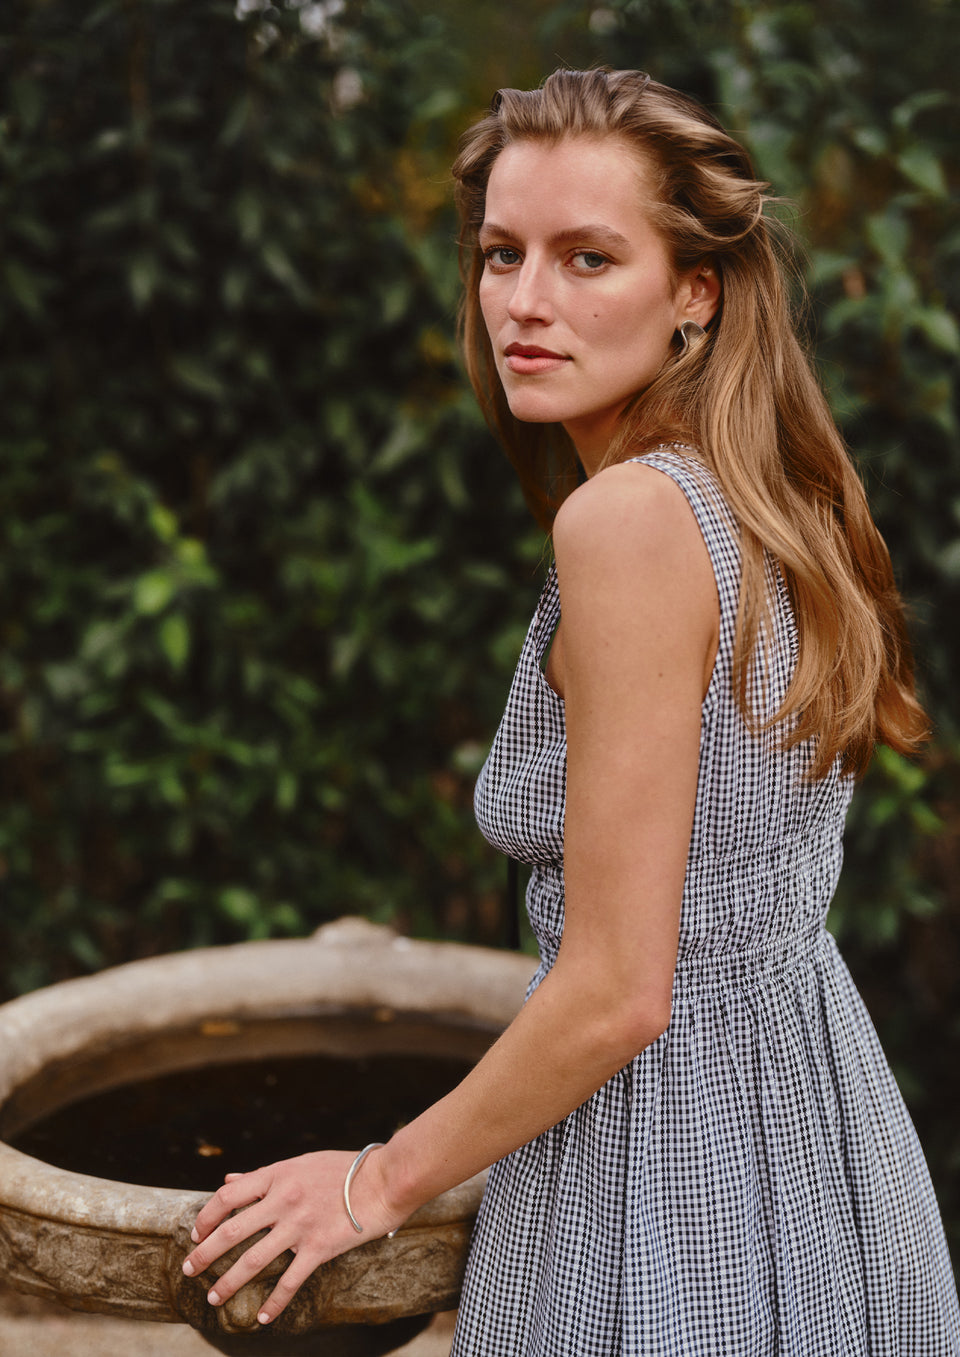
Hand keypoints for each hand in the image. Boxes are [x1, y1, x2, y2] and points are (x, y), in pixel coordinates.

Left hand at [181, 1147, 401, 1324]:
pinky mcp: (319, 1248)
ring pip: (253, 1260)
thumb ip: (262, 1176)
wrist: (384, 1180)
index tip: (195, 1233)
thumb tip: (228, 1180)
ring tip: (213, 1297)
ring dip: (228, 1282)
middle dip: (204, 1254)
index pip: (228, 1196)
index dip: (206, 1217)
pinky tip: (262, 1318)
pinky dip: (274, 1303)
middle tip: (189, 1270)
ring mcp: (300, 1225)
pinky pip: (290, 1281)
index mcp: (278, 1175)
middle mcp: (283, 1200)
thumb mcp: (300, 1164)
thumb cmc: (344, 1169)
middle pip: (231, 1231)